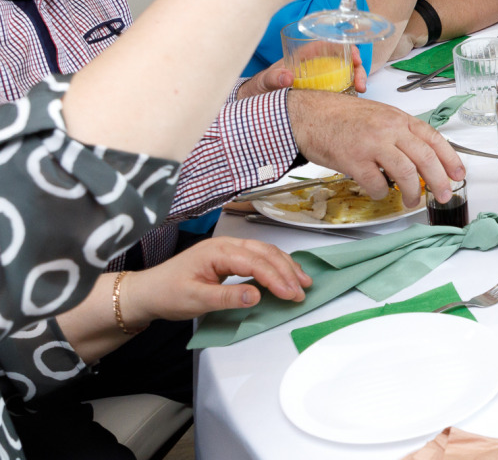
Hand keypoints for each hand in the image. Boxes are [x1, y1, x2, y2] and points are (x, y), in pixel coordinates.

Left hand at [119, 238, 311, 328]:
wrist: (147, 292)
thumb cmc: (168, 294)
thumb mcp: (196, 300)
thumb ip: (228, 297)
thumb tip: (257, 295)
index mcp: (218, 252)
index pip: (256, 263)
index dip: (277, 279)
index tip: (291, 294)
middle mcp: (226, 245)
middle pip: (266, 253)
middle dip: (287, 270)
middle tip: (303, 289)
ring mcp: (227, 249)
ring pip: (265, 252)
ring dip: (285, 266)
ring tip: (302, 281)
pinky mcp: (228, 256)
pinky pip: (258, 256)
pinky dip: (275, 265)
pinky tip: (284, 273)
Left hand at [240, 46, 367, 97]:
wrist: (258, 101)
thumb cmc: (262, 85)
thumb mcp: (265, 80)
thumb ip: (274, 77)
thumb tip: (288, 77)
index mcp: (306, 54)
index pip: (331, 44)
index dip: (347, 48)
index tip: (355, 58)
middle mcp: (318, 64)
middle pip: (345, 60)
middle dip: (358, 68)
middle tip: (361, 82)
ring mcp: (322, 78)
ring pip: (347, 75)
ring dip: (357, 80)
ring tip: (359, 91)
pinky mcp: (323, 92)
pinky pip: (341, 89)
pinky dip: (350, 92)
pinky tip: (353, 99)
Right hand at [287, 91, 464, 206]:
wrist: (309, 115)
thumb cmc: (342, 117)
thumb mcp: (380, 116)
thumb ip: (401, 134)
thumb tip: (421, 158)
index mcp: (399, 119)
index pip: (434, 139)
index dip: (450, 158)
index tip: (459, 174)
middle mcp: (389, 130)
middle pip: (425, 158)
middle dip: (439, 180)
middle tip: (445, 195)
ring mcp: (372, 144)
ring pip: (405, 173)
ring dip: (411, 193)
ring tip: (411, 201)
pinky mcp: (354, 160)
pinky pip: (376, 183)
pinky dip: (382, 193)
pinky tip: (380, 192)